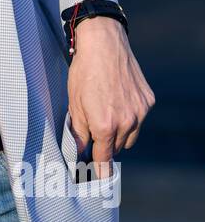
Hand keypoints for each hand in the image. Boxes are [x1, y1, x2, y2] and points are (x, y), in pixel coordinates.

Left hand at [67, 17, 155, 176]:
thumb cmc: (84, 72)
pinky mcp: (148, 100)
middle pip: (118, 148)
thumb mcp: (74, 103)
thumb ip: (78, 131)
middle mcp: (127, 122)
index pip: (104, 157)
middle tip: (95, 135)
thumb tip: (79, 149)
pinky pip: (139, 118)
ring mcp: (140, 111)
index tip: (101, 177)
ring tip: (107, 116)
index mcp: (105, 125)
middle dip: (106, 145)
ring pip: (131, 136)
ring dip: (120, 134)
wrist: (104, 45)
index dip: (100, 168)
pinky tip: (118, 102)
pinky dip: (130, 117)